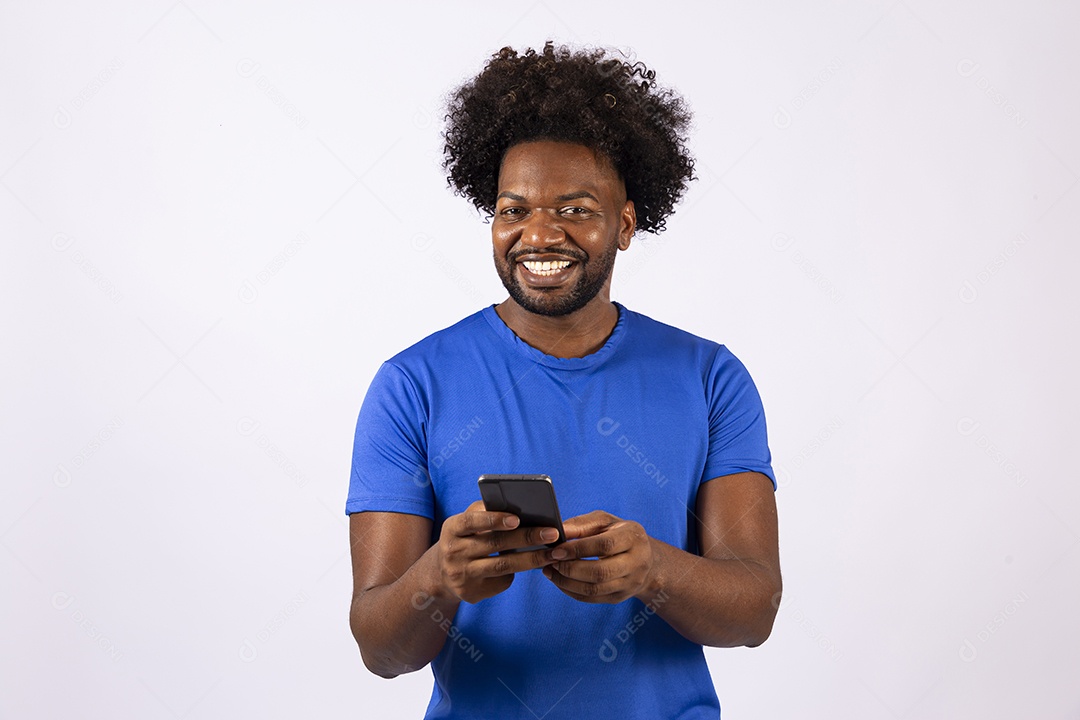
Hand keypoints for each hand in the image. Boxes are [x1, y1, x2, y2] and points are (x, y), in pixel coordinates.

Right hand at [436, 501, 558, 603]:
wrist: (442, 574)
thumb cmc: (464, 538)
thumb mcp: (466, 523)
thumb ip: (486, 512)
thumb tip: (521, 507)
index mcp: (452, 528)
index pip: (472, 521)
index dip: (494, 519)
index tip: (517, 518)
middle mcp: (453, 552)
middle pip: (495, 544)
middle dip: (527, 537)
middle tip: (552, 533)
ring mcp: (461, 575)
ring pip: (503, 566)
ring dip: (532, 559)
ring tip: (554, 553)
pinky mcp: (471, 593)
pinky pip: (502, 581)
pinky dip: (518, 572)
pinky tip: (531, 565)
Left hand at [541, 510, 655, 603]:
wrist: (645, 558)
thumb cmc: (618, 533)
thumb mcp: (604, 521)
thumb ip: (581, 524)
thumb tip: (558, 532)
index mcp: (633, 537)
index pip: (604, 546)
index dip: (578, 549)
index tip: (556, 550)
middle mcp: (637, 562)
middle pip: (600, 572)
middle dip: (570, 569)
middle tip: (551, 562)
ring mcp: (630, 583)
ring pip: (595, 589)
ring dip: (567, 582)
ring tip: (550, 571)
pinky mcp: (620, 597)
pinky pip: (592, 599)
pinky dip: (571, 591)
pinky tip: (559, 581)